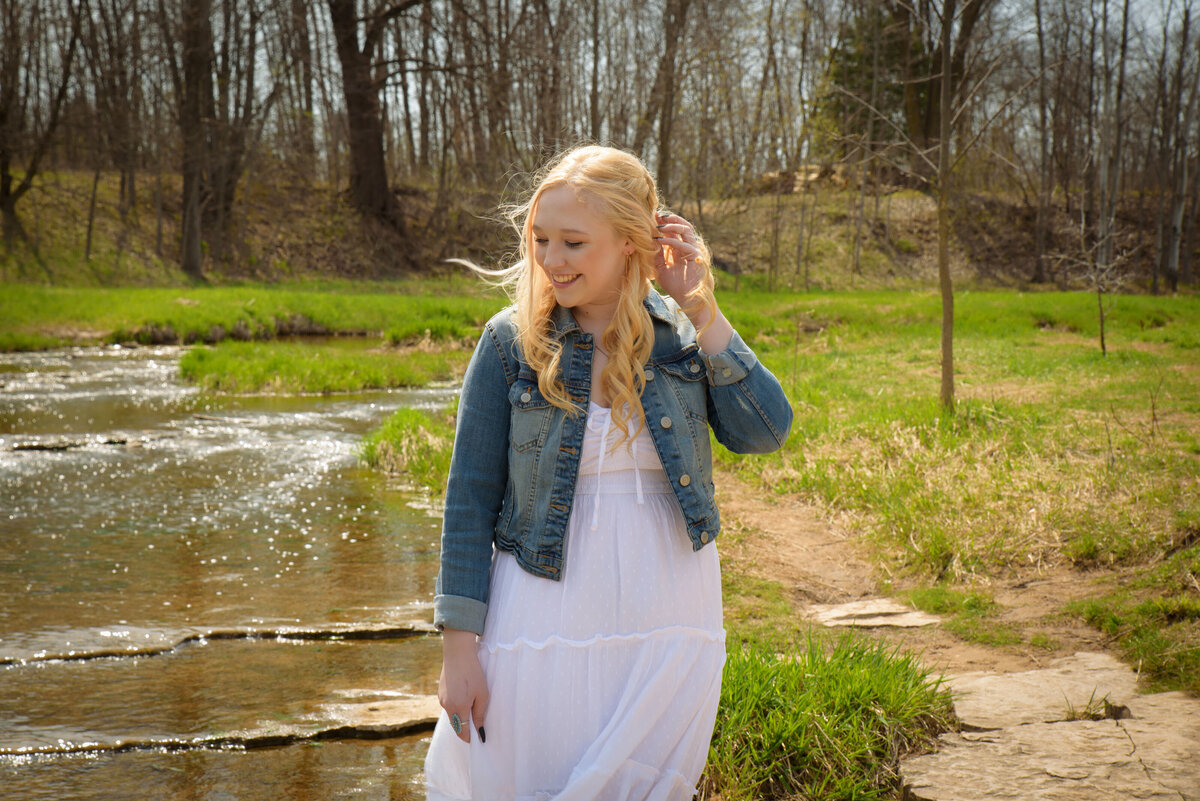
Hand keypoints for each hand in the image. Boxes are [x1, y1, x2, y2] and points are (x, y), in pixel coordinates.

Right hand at [438, 628, 488, 743]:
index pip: (463, 731)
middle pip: (456, 725)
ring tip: (472, 707)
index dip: (470, 738)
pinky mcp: (440, 693)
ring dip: (461, 717)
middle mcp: (447, 706)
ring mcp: (442, 700)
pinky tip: (464, 696)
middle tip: (477, 726)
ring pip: (452, 715)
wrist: (458, 654)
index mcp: (458, 708)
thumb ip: (479, 715)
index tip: (478, 740)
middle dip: (465, 729)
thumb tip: (480, 733)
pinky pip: (449, 706)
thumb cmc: (473, 673)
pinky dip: (456, 707)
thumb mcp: (482, 694)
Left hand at [653, 211, 706, 306]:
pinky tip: (659, 240)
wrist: (688, 299)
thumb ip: (656, 256)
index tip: (652, 218)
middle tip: (656, 216)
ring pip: (686, 230)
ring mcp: (693, 250)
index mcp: (680, 250)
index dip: (663, 224)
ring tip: (659, 225)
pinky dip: (671, 240)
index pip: (673, 232)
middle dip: (669, 219)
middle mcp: (688, 248)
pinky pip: (684, 244)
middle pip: (681, 227)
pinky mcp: (696, 256)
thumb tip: (649, 242)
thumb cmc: (675, 286)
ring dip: (672, 225)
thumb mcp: (660, 269)